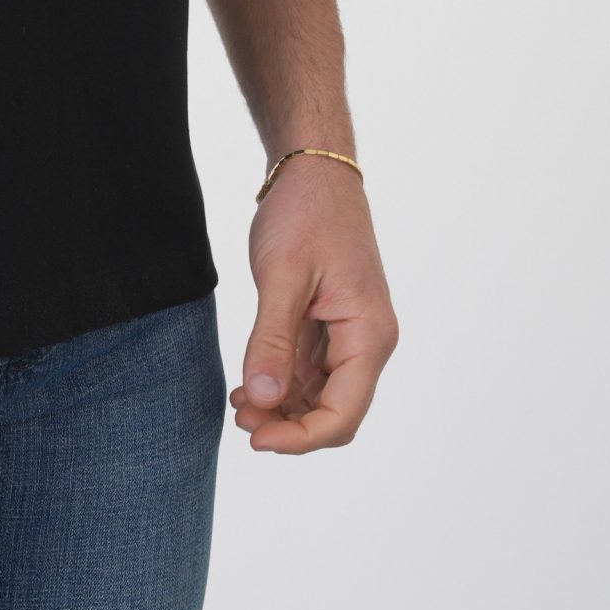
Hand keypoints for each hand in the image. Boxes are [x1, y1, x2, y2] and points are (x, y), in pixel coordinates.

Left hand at [228, 155, 398, 452]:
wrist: (314, 169)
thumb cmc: (305, 213)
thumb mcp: (282, 275)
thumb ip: (272, 340)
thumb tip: (263, 401)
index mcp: (369, 334)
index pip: (342, 414)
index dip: (300, 438)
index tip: (255, 439)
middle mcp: (368, 341)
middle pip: (334, 412)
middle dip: (289, 425)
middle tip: (240, 419)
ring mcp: (351, 334)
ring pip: (321, 396)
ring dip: (283, 408)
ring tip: (239, 403)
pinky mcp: (332, 325)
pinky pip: (311, 371)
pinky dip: (282, 383)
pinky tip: (250, 384)